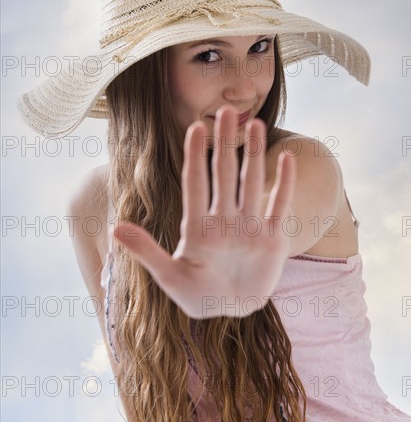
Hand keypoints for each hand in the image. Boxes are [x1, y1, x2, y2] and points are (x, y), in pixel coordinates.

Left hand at [112, 104, 295, 318]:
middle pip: (225, 174)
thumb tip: (113, 228)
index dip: (195, 156)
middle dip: (225, 143)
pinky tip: (286, 158)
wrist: (231, 310)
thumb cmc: (196, 295)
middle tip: (227, 110)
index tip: (195, 127)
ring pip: (253, 183)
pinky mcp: (272, 239)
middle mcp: (224, 220)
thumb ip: (145, 252)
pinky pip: (279, 206)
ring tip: (257, 124)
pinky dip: (284, 184)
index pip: (195, 183)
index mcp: (198, 228)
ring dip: (255, 154)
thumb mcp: (169, 276)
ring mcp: (249, 227)